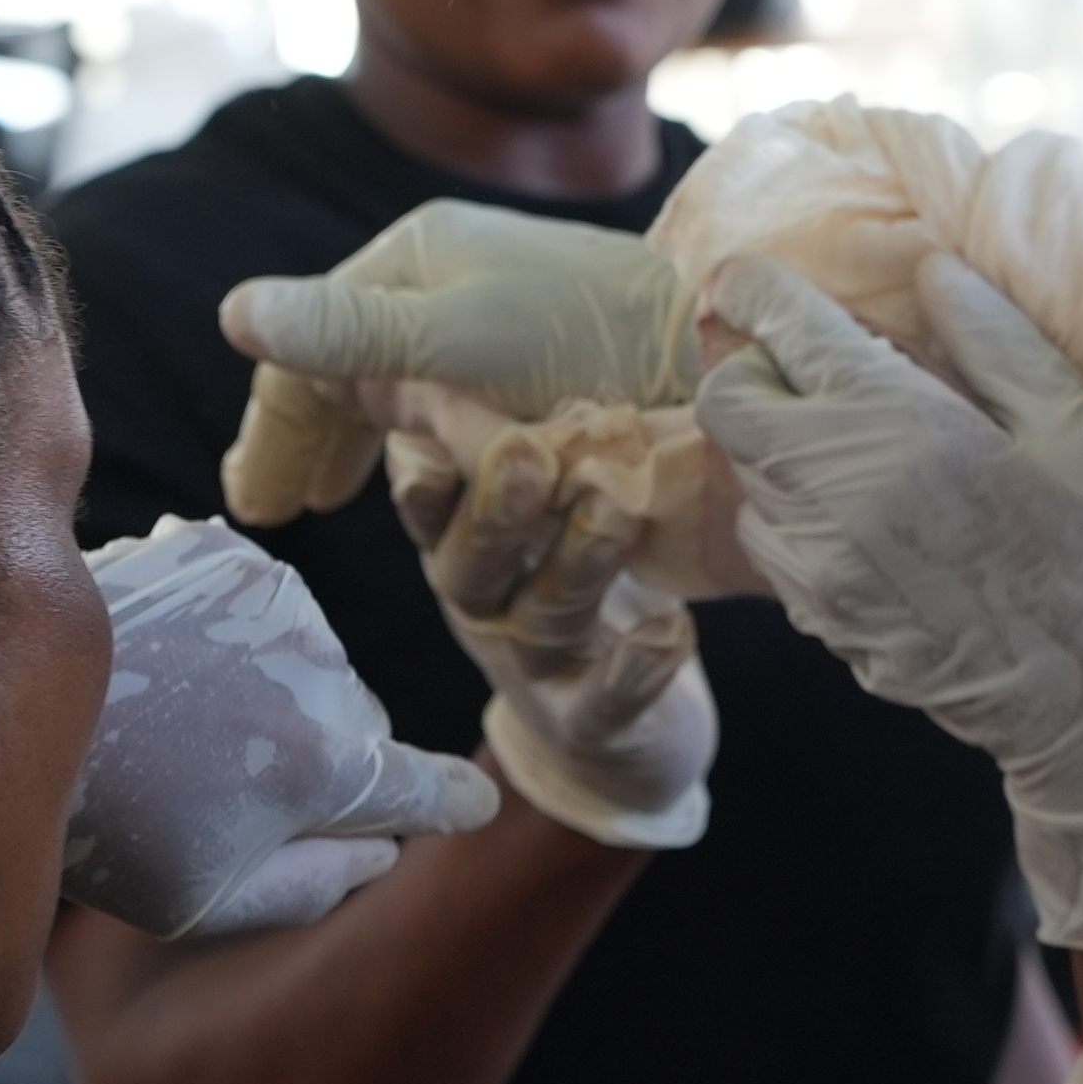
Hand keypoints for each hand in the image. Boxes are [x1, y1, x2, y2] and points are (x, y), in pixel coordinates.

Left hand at [67, 519, 502, 938]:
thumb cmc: (96, 826)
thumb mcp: (202, 898)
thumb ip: (316, 885)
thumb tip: (387, 847)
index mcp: (322, 766)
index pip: (428, 789)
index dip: (448, 801)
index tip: (468, 801)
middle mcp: (318, 665)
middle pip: (360, 723)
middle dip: (315, 753)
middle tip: (215, 784)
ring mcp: (273, 596)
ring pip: (313, 657)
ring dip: (272, 687)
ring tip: (178, 722)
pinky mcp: (225, 548)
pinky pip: (265, 604)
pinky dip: (231, 632)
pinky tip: (169, 665)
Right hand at [215, 205, 700, 523]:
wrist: (715, 351)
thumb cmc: (584, 332)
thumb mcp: (450, 333)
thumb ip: (344, 331)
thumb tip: (233, 314)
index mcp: (417, 261)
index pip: (312, 348)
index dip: (277, 427)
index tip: (258, 506)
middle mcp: (447, 300)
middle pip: (350, 377)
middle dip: (313, 438)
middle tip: (285, 504)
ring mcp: (494, 345)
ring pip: (403, 405)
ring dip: (370, 450)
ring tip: (339, 494)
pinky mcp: (540, 386)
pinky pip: (462, 427)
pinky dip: (431, 462)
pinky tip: (425, 489)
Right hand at [393, 424, 715, 850]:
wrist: (612, 732)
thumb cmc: (563, 575)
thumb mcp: (525, 501)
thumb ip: (479, 428)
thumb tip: (413, 351)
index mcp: (459, 541)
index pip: (428, 502)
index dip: (421, 476)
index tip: (422, 438)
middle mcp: (485, 603)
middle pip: (469, 562)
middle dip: (494, 511)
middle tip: (526, 456)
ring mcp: (535, 667)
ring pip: (543, 616)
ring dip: (577, 561)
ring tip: (614, 510)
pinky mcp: (590, 723)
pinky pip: (605, 704)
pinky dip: (635, 672)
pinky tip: (669, 631)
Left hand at [693, 250, 1082, 954]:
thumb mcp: (1075, 425)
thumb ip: (992, 338)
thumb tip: (931, 268)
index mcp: (900, 431)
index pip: (779, 333)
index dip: (755, 290)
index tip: (753, 279)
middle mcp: (834, 499)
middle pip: (726, 403)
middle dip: (756, 369)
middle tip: (820, 365)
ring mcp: (816, 570)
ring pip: (744, 475)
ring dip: (780, 444)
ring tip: (865, 444)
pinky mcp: (819, 621)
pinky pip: (774, 540)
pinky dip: (800, 509)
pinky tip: (876, 512)